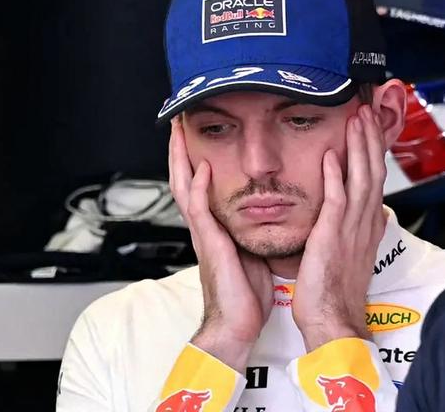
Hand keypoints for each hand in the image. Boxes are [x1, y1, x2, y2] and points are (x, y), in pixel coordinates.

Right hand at [168, 117, 273, 371]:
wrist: (237, 324)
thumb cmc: (246, 294)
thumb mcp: (251, 252)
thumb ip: (251, 230)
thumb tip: (266, 213)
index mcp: (215, 228)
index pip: (199, 185)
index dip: (194, 157)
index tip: (194, 132)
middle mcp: (205, 227)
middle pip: (183, 179)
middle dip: (179, 149)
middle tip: (178, 120)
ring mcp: (203, 235)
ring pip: (184, 188)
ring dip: (180, 159)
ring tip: (179, 132)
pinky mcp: (210, 245)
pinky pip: (200, 211)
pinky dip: (198, 188)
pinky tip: (201, 168)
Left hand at [291, 105, 387, 350]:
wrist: (334, 320)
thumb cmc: (337, 293)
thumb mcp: (353, 255)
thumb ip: (361, 230)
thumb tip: (373, 214)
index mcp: (367, 226)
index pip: (374, 181)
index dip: (374, 152)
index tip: (370, 129)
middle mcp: (363, 223)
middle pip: (373, 172)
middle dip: (371, 139)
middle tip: (367, 111)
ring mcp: (350, 228)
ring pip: (360, 179)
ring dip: (358, 147)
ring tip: (356, 119)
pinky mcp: (332, 236)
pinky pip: (336, 200)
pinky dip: (335, 176)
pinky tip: (330, 155)